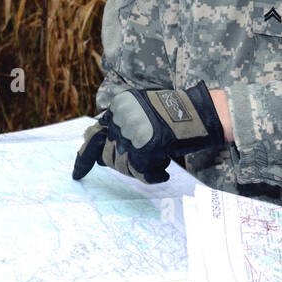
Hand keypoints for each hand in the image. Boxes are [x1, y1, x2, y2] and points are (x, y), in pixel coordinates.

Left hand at [72, 83, 223, 183]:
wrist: (203, 113)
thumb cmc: (178, 114)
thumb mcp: (144, 110)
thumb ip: (123, 125)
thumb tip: (99, 152)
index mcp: (119, 105)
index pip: (93, 135)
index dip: (84, 157)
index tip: (77, 175)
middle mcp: (122, 116)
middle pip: (109, 155)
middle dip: (123, 164)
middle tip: (144, 164)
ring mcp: (133, 131)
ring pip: (123, 165)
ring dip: (140, 170)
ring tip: (159, 163)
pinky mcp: (146, 146)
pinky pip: (141, 172)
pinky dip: (153, 175)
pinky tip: (164, 171)